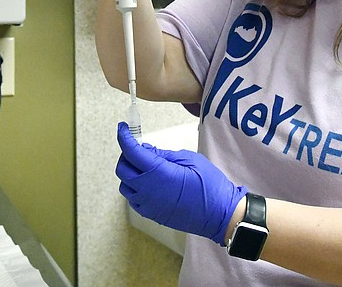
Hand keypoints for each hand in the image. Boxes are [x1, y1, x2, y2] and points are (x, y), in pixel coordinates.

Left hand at [115, 122, 247, 244]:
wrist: (219, 214)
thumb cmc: (210, 185)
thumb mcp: (190, 159)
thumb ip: (164, 154)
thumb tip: (146, 150)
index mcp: (157, 172)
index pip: (131, 151)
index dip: (124, 137)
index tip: (123, 128)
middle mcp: (147, 189)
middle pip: (122, 168)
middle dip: (126, 154)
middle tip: (138, 148)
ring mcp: (148, 204)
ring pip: (125, 185)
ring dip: (129, 173)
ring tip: (145, 166)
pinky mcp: (151, 214)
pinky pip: (133, 199)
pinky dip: (134, 188)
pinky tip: (148, 183)